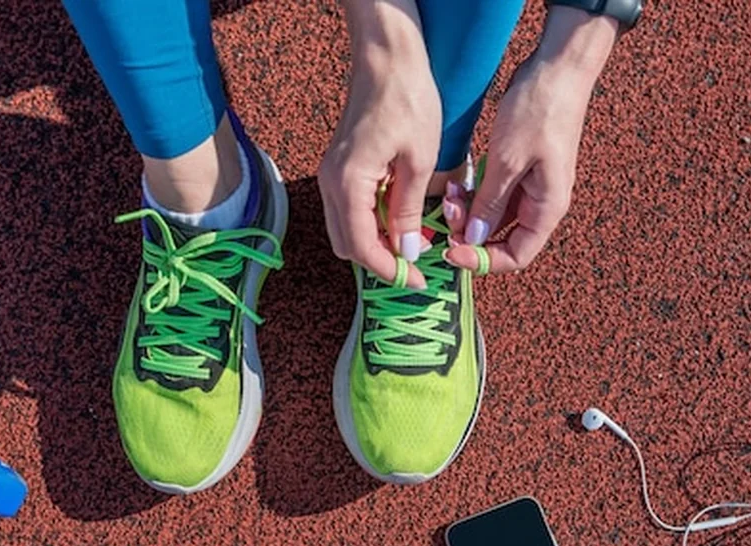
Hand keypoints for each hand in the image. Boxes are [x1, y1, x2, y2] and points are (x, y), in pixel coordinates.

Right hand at [319, 1, 440, 288]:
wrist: (387, 58)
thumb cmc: (408, 100)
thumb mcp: (419, 160)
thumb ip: (408, 211)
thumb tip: (408, 253)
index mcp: (348, 183)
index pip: (361, 247)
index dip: (390, 271)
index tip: (418, 281)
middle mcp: (331, 183)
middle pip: (347, 245)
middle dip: (380, 262)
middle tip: (418, 266)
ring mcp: (331, 175)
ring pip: (346, 230)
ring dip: (376, 244)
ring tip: (413, 245)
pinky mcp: (339, 168)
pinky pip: (349, 210)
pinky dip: (371, 224)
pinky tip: (401, 220)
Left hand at [446, 9, 617, 274]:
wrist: (557, 67)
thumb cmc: (540, 111)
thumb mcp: (507, 161)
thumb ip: (490, 204)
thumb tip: (473, 239)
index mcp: (547, 208)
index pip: (517, 256)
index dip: (484, 261)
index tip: (452, 253)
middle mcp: (541, 203)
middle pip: (502, 238)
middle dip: (470, 234)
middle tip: (447, 216)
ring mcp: (530, 186)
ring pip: (494, 216)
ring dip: (468, 214)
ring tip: (450, 197)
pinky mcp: (518, 169)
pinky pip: (493, 194)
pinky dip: (474, 195)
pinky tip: (458, 185)